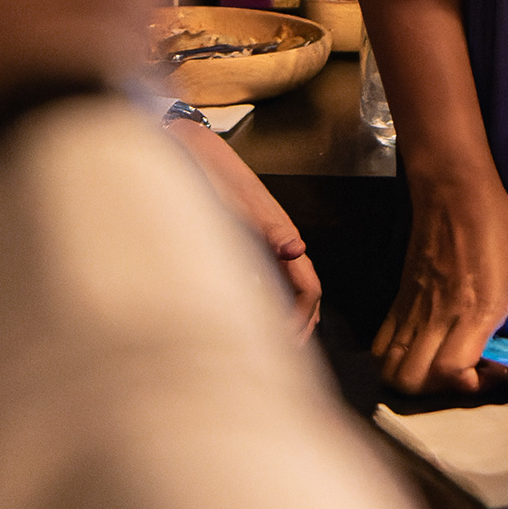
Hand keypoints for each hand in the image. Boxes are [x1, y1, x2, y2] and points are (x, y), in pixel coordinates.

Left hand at [163, 119, 321, 341]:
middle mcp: (283, 242)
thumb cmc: (215, 180)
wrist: (197, 153)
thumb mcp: (239, 205)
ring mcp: (270, 241)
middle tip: (277, 355)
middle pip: (307, 292)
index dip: (300, 320)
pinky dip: (274, 301)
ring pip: (293, 286)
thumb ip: (270, 229)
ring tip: (271, 344)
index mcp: (284, 237)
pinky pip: (276, 277)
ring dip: (289, 316)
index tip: (278, 342)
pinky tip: (254, 313)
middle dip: (299, 326)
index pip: (310, 289)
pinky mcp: (255, 239)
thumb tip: (297, 250)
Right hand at [374, 173, 507, 392]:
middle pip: (413, 380)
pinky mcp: (399, 300)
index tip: (490, 374)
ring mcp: (413, 309)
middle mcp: (438, 316)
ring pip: (390, 368)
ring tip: (441, 369)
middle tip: (464, 375)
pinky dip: (393, 362)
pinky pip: (382, 345)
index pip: (452, 372)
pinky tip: (421, 352)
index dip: (469, 386)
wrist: (455, 191)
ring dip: (413, 381)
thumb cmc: (497, 227)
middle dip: (437, 393)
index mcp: (473, 310)